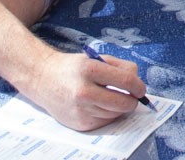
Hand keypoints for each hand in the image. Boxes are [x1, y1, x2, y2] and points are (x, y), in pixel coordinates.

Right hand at [26, 49, 146, 130]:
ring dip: (119, 107)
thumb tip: (137, 83)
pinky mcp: (79, 124)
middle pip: (124, 103)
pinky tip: (98, 104)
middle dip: (132, 100)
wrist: (43, 79)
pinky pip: (105, 121)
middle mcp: (84, 92)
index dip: (139, 86)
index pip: (126, 81)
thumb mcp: (96, 59)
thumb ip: (120, 67)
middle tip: (131, 95)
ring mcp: (81, 110)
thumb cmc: (74, 68)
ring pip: (116, 114)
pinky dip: (107, 114)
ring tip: (108, 96)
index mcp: (90, 70)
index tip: (141, 89)